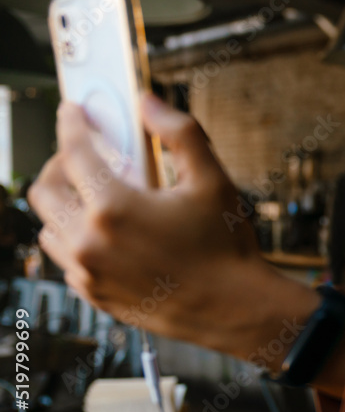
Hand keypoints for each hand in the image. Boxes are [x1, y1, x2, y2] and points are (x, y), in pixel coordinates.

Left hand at [28, 95, 320, 370]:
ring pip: (49, 227)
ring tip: (96, 197)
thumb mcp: (212, 180)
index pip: (73, 152)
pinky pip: (65, 260)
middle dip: (59, 165)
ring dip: (65, 205)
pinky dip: (76, 239)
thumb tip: (149, 103)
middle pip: (44, 190)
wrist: (233, 308)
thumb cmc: (225, 247)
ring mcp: (89, 272)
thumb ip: (180, 133)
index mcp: (114, 209)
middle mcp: (90, 242)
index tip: (72, 112)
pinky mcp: (95, 294)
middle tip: (84, 157)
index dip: (70, 124)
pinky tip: (108, 233)